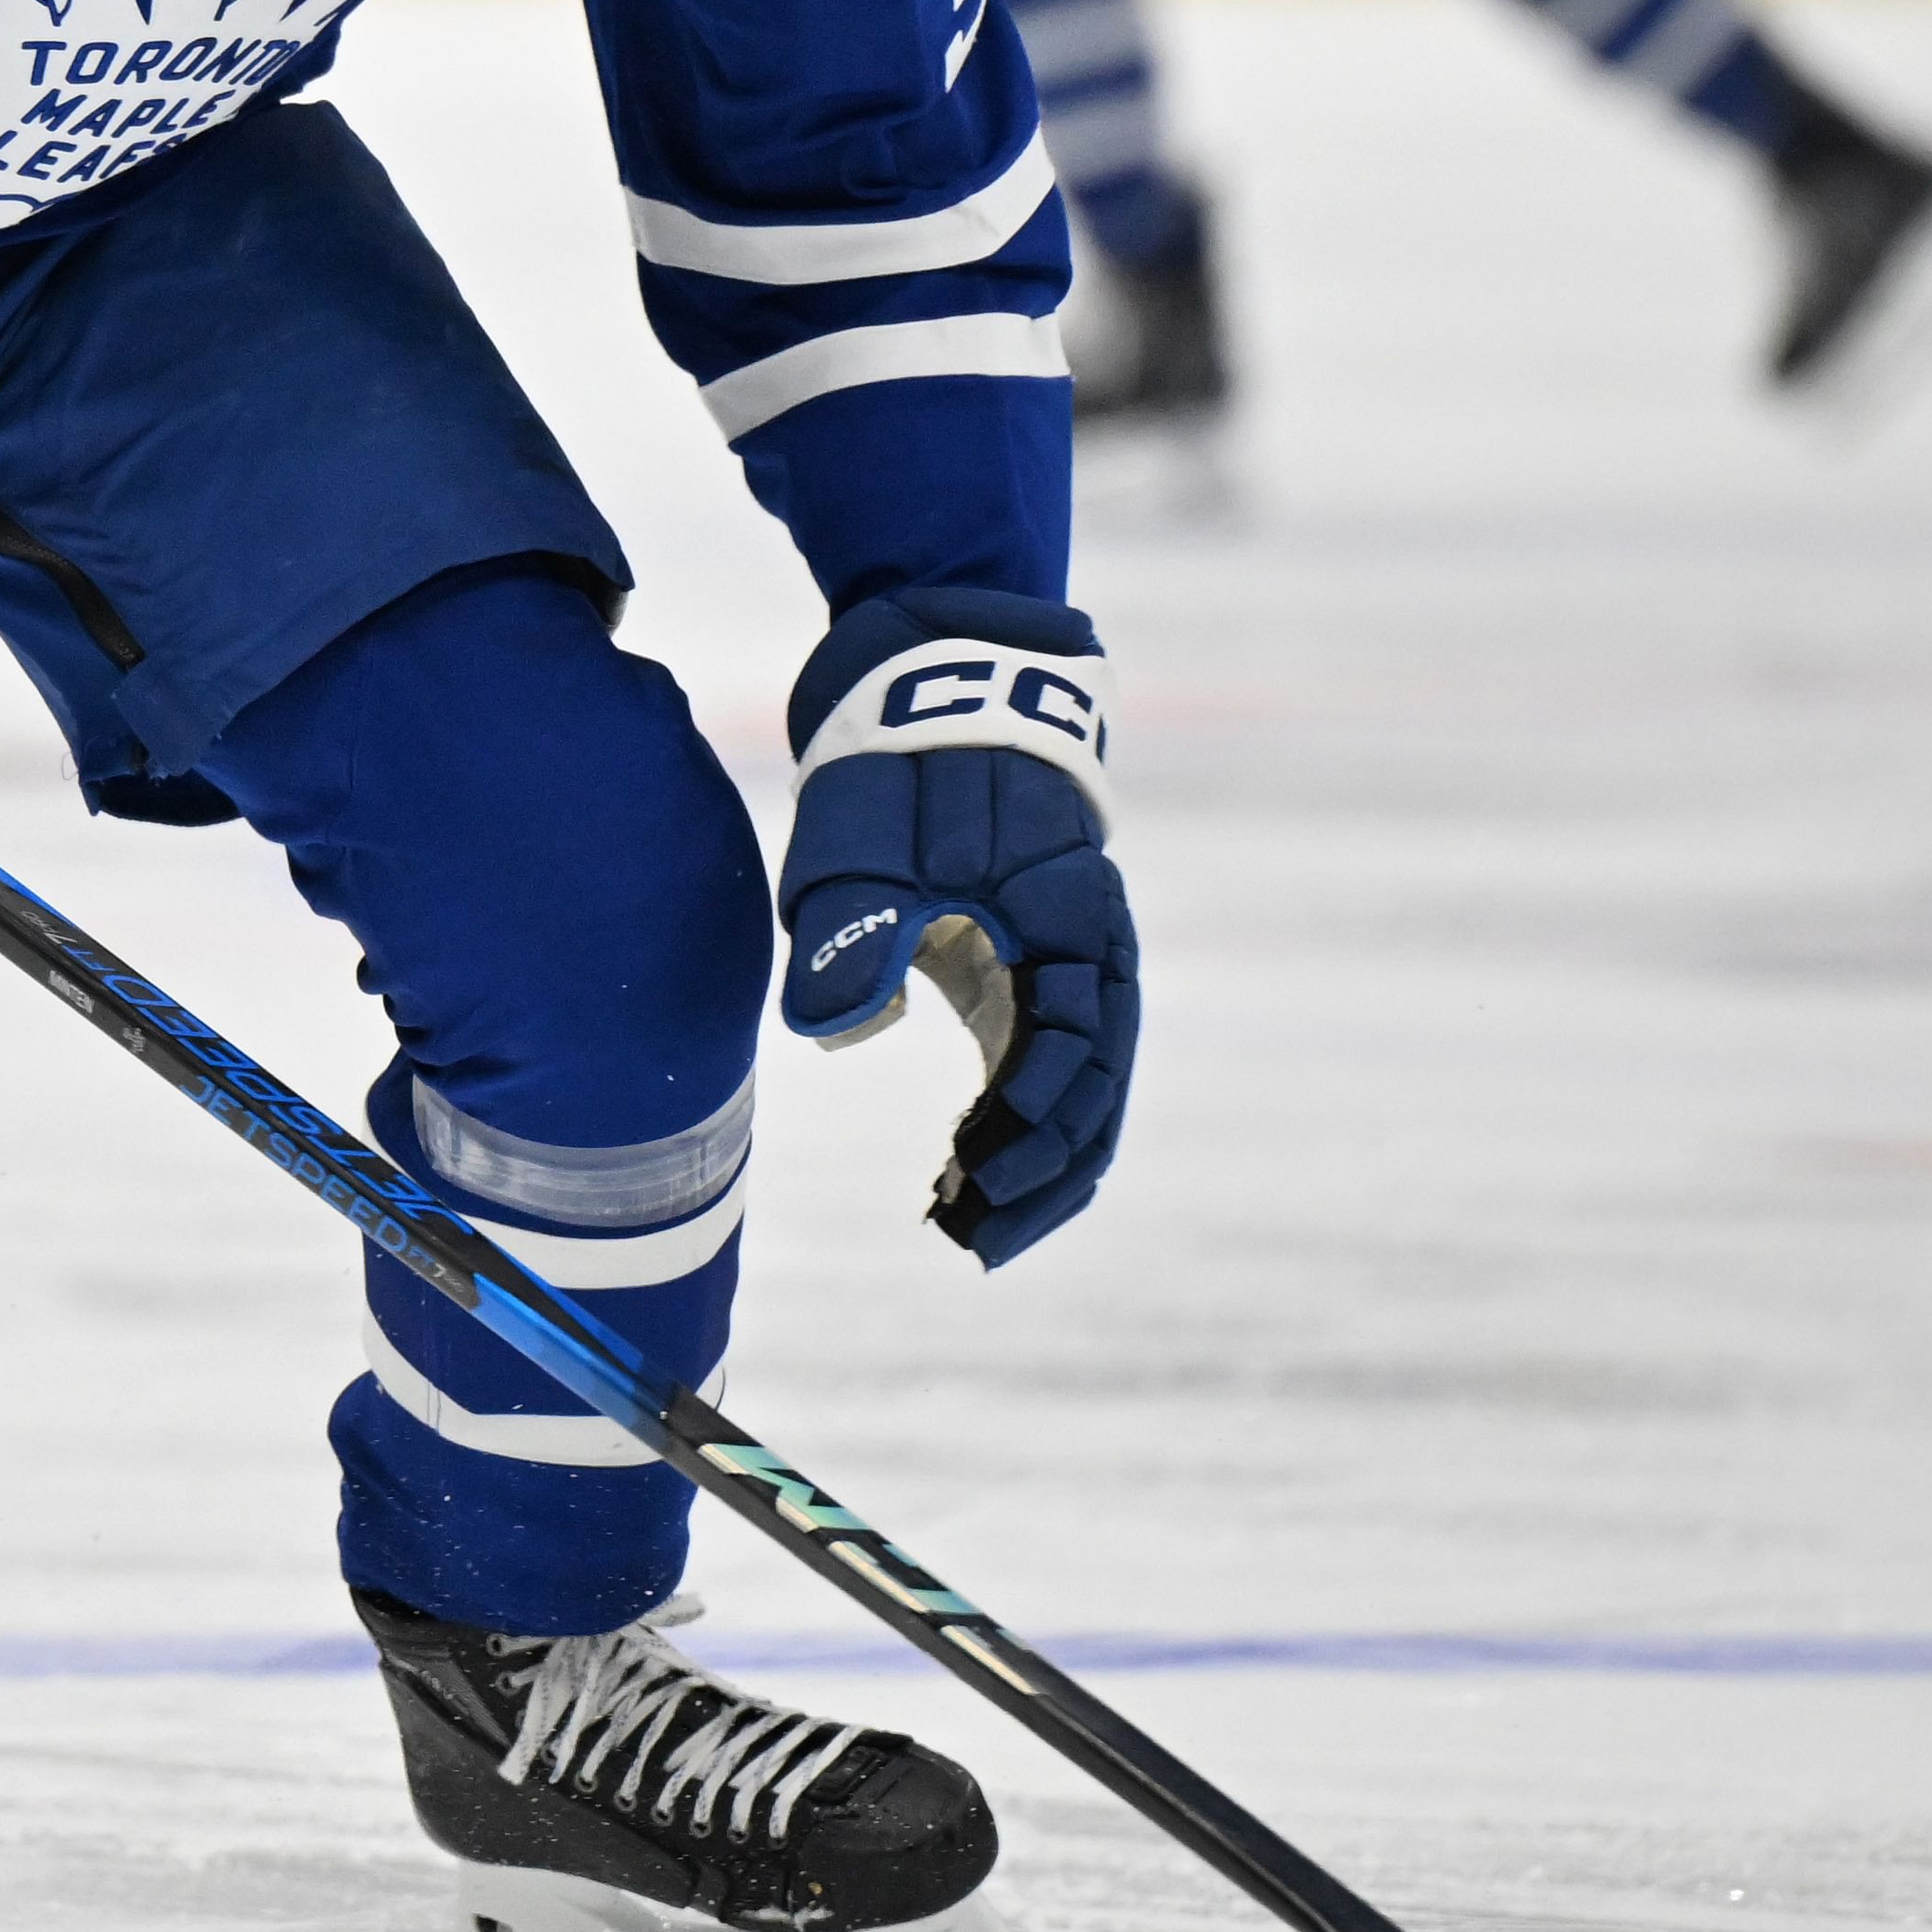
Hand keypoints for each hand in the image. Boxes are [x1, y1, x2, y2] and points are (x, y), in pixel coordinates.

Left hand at [774, 587, 1136, 1264]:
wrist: (935, 685)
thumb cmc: (901, 763)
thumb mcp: (867, 837)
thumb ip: (860, 931)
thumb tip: (837, 1032)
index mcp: (1065, 921)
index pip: (1073, 1053)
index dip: (1029, 1128)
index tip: (971, 1183)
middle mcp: (1085, 951)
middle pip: (1095, 1092)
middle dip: (1042, 1177)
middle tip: (972, 1246)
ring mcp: (1064, 961)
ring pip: (1080, 1088)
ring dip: (1035, 1162)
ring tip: (971, 1232)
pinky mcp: (1029, 967)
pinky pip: (1044, 1063)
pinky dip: (1016, 1122)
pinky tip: (966, 1170)